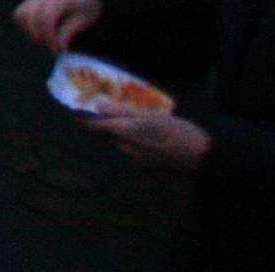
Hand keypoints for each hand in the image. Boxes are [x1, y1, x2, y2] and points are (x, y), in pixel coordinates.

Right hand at [13, 0, 102, 52]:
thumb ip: (71, 30)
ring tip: (48, 39)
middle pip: (31, 17)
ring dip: (31, 31)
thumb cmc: (86, 6)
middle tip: (56, 48)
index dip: (50, 37)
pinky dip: (27, 26)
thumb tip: (59, 47)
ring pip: (20, 15)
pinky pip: (19, 15)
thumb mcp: (86, 18)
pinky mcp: (29, 0)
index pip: (46, 17)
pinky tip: (42, 32)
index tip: (60, 50)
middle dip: (41, 37)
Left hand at [81, 111, 210, 170]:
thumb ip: (122, 111)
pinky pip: (132, 153)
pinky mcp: (146, 167)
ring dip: (120, 134)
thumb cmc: (178, 131)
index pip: (92, 127)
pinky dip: (134, 144)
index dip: (81, 118)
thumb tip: (98, 107)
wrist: (201, 157)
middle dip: (104, 125)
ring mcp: (135, 160)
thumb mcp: (150, 114)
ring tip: (134, 123)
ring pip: (119, 144)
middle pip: (106, 135)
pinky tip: (149, 137)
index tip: (73, 110)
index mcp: (125, 133)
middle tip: (107, 112)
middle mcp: (126, 149)